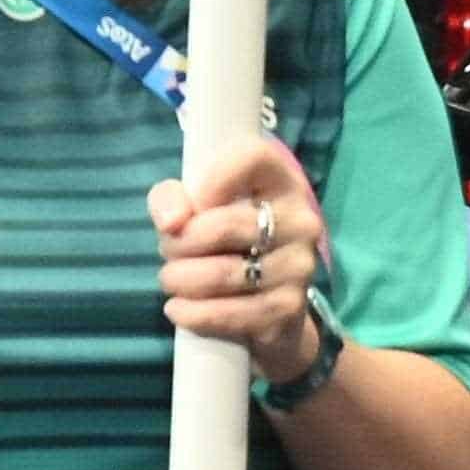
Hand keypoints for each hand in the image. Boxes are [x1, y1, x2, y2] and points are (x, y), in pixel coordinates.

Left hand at [151, 137, 331, 386]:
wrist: (266, 308)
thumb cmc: (222, 242)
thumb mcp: (192, 209)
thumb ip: (172, 199)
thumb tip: (172, 221)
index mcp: (279, 181)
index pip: (255, 156)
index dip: (213, 176)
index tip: (193, 201)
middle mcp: (300, 220)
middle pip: (224, 225)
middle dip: (179, 243)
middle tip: (169, 251)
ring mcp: (300, 266)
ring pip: (223, 273)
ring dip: (180, 279)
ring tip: (172, 279)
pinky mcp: (290, 308)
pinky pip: (231, 313)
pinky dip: (193, 313)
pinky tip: (179, 308)